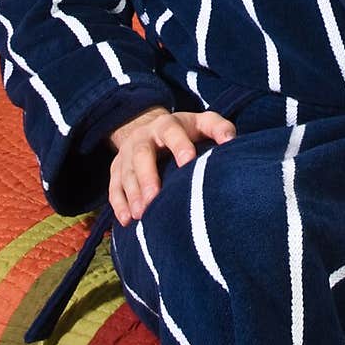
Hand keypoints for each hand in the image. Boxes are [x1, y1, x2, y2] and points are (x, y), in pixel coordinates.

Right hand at [109, 106, 235, 225]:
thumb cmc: (185, 132)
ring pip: (126, 174)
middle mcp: (143, 138)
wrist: (150, 129)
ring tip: (140, 215)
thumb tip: (231, 140)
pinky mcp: (116, 171)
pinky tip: (126, 221)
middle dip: (147, 177)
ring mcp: (127, 155)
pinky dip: (119, 204)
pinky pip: (113, 188)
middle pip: (142, 155)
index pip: (172, 132)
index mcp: (167, 125)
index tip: (188, 161)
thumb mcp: (202, 123)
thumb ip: (219, 128)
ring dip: (132, 194)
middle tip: (154, 199)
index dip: (179, 145)